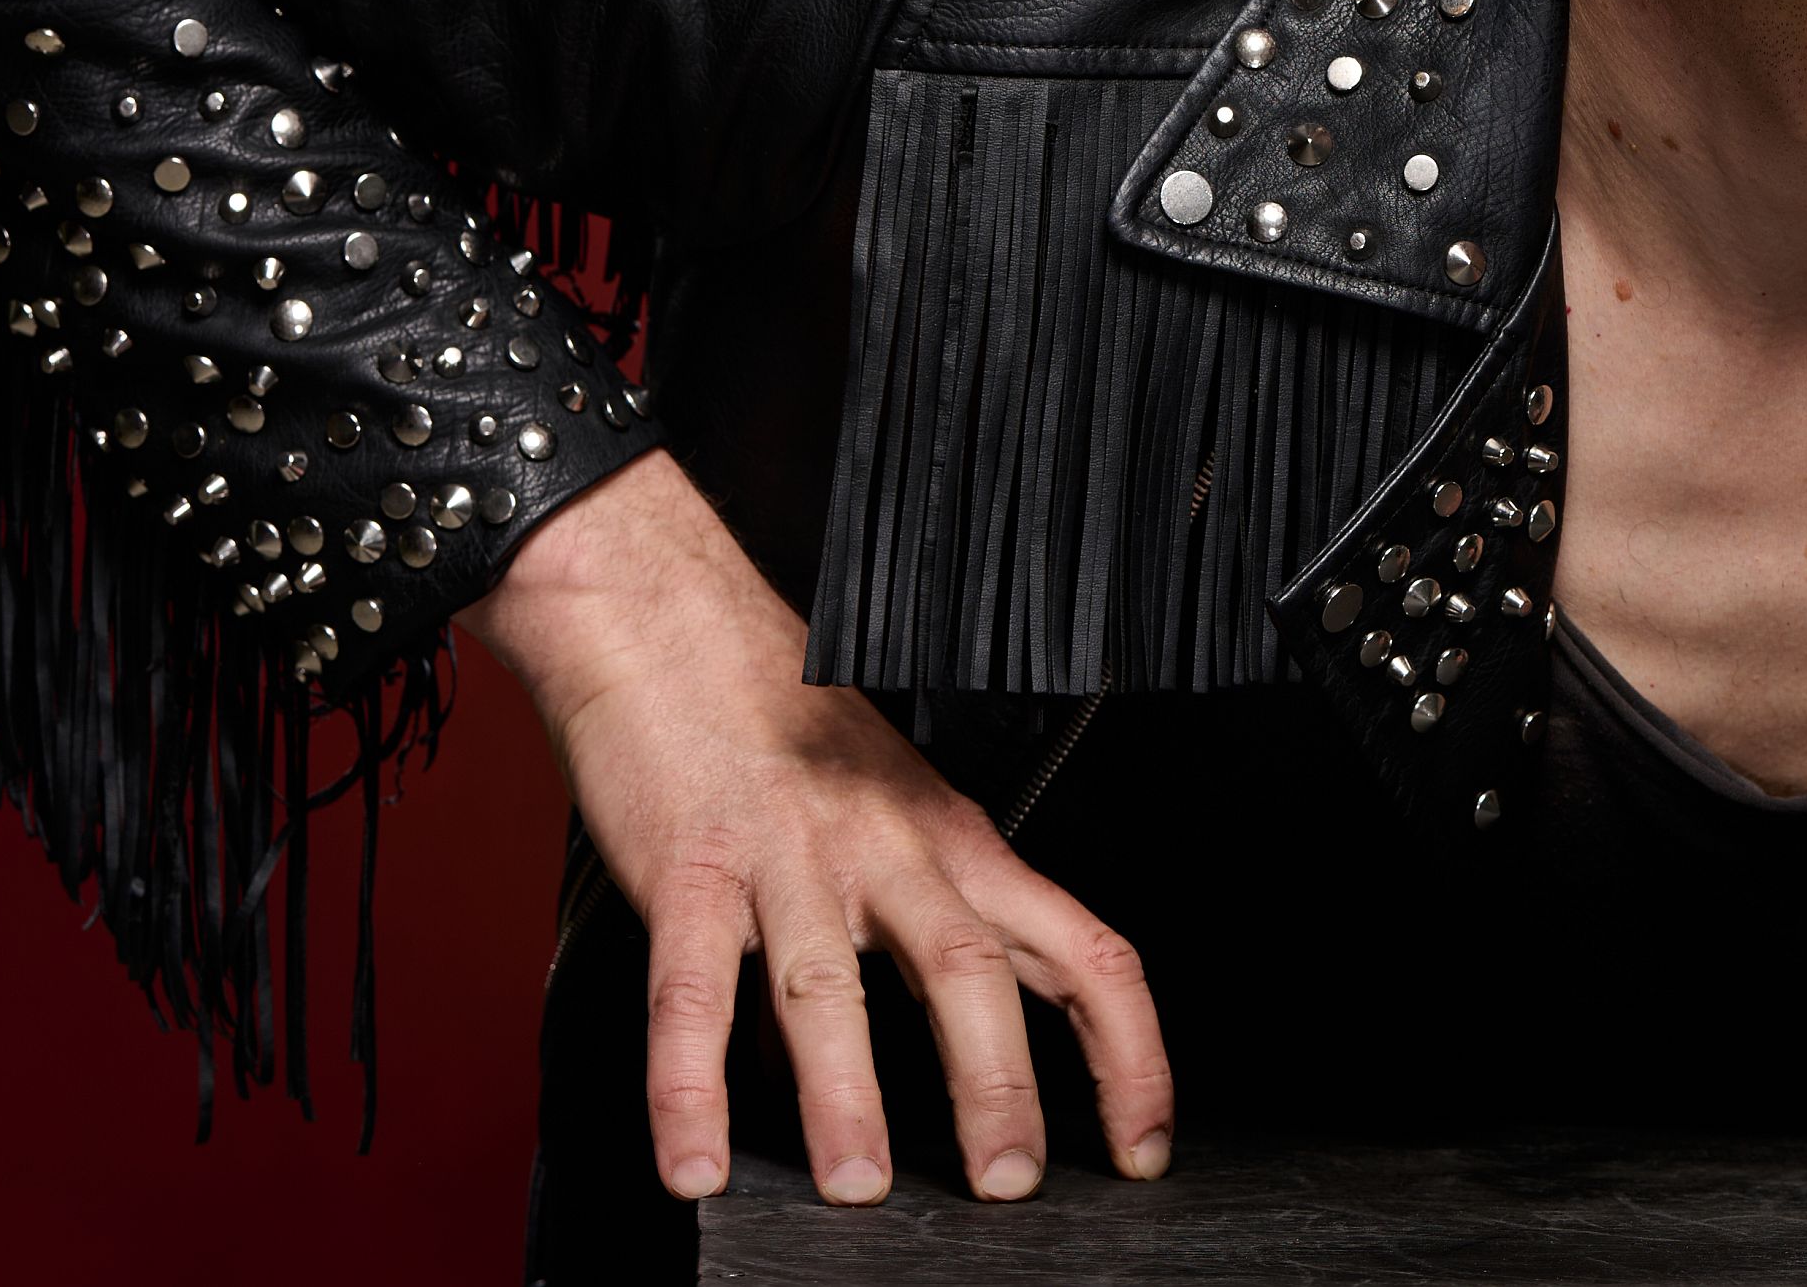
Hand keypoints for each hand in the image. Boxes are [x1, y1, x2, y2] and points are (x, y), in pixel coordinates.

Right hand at [458, 452, 1173, 1204]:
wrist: (666, 619)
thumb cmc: (778, 717)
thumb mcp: (888, 811)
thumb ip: (913, 929)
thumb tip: (920, 1059)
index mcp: (957, 841)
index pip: (1082, 951)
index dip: (1127, 1054)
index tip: (1141, 1144)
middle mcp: (890, 850)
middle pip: (972, 972)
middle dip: (998, 1088)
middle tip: (1009, 1184)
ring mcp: (791, 858)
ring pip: (835, 988)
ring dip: (849, 1097)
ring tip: (859, 1187)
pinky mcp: (692, 868)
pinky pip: (693, 993)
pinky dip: (689, 1088)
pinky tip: (695, 1161)